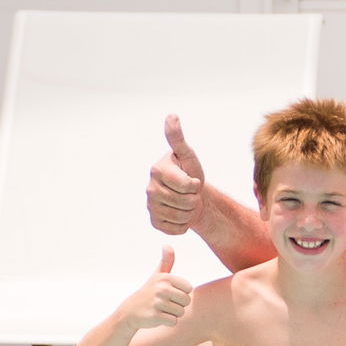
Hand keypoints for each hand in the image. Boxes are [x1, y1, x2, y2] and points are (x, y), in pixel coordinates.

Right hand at [121, 246, 192, 328]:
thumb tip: (167, 244)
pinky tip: (156, 317)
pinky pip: (174, 322)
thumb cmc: (149, 292)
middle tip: (163, 304)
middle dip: (178, 305)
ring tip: (160, 310)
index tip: (168, 294)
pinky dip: (168, 322)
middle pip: (187, 301)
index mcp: (165, 277)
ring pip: (181, 312)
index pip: (189, 289)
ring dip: (172, 314)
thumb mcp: (157, 275)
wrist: (130, 311)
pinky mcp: (155, 316)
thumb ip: (166, 261)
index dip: (181, 294)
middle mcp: (161, 288)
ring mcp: (157, 302)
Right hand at [147, 114, 207, 234]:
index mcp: (157, 170)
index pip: (186, 184)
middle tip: (191, 193)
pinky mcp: (154, 221)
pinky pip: (175, 229)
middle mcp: (149, 188)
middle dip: (193, 199)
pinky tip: (181, 214)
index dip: (195, 185)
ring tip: (186, 203)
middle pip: (184, 202)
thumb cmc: (191, 173)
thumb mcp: (188, 156)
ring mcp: (150, 206)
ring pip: (180, 216)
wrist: (191, 197)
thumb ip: (178, 139)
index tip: (193, 180)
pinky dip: (183, 225)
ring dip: (190, 212)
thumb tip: (172, 116)